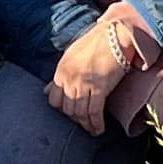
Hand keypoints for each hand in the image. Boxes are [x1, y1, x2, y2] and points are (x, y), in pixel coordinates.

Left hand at [42, 5, 150, 127]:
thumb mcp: (71, 56)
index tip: (71, 113)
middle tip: (83, 123)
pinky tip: (99, 129)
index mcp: (61, 71)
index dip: (62, 109)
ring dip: (86, 124)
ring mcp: (83, 84)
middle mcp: (69, 79)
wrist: (116, 34)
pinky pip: (95, 113)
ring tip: (92, 129)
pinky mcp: (100, 88)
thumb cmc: (96, 42)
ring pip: (80, 113)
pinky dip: (97, 124)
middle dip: (75, 119)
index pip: (54, 100)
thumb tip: (46, 90)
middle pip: (67, 109)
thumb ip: (60, 74)